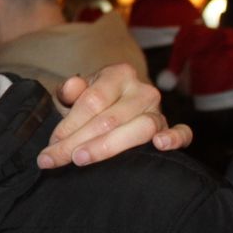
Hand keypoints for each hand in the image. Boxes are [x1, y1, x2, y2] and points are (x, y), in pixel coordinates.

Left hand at [38, 63, 192, 168]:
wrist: (116, 104)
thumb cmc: (94, 101)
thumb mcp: (78, 92)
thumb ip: (70, 90)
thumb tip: (71, 87)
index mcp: (119, 74)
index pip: (93, 100)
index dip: (69, 124)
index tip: (51, 143)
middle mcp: (142, 90)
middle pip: (110, 119)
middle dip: (77, 141)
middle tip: (55, 158)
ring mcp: (159, 110)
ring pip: (139, 129)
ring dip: (108, 147)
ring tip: (81, 159)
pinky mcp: (170, 127)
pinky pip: (181, 133)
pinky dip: (175, 138)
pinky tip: (159, 145)